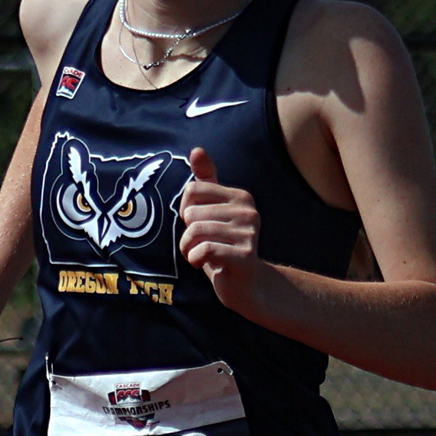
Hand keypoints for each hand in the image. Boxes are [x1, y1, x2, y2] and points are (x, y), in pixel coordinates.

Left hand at [179, 146, 262, 311]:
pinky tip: (201, 263)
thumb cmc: (222, 246)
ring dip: (187, 248)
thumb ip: (205, 182)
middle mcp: (249, 211)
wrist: (244, 286)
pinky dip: (194, 258)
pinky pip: (204, 249)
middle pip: (191, 212)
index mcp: (241, 196)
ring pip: (195, 231)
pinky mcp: (245, 255)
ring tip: (199, 255)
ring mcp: (250, 233)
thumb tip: (197, 150)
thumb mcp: (212, 212)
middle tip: (200, 245)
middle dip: (186, 233)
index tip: (197, 225)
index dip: (185, 211)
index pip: (192, 190)